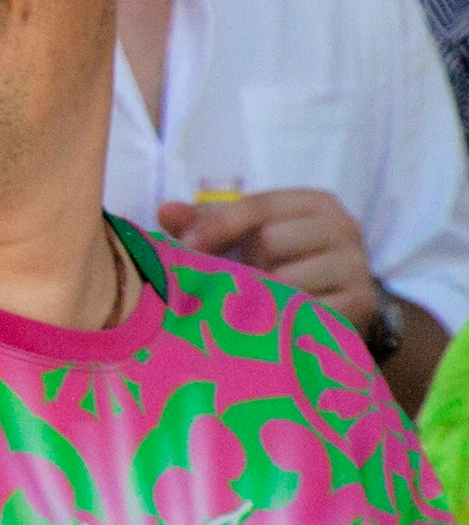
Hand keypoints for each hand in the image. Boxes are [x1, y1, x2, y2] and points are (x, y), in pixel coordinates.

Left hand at [159, 186, 386, 341]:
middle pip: (271, 240)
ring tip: (263, 300)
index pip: (258, 205)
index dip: (216, 226)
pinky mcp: (359, 303)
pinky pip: (306, 311)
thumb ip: (207, 221)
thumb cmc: (284, 261)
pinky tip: (278, 322)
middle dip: (246, 264)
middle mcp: (344, 227)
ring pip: (287, 278)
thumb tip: (166, 211)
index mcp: (315, 202)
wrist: (340, 306)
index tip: (186, 248)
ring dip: (264, 294)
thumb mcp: (248, 235)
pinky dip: (283, 318)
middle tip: (241, 280)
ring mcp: (356, 266)